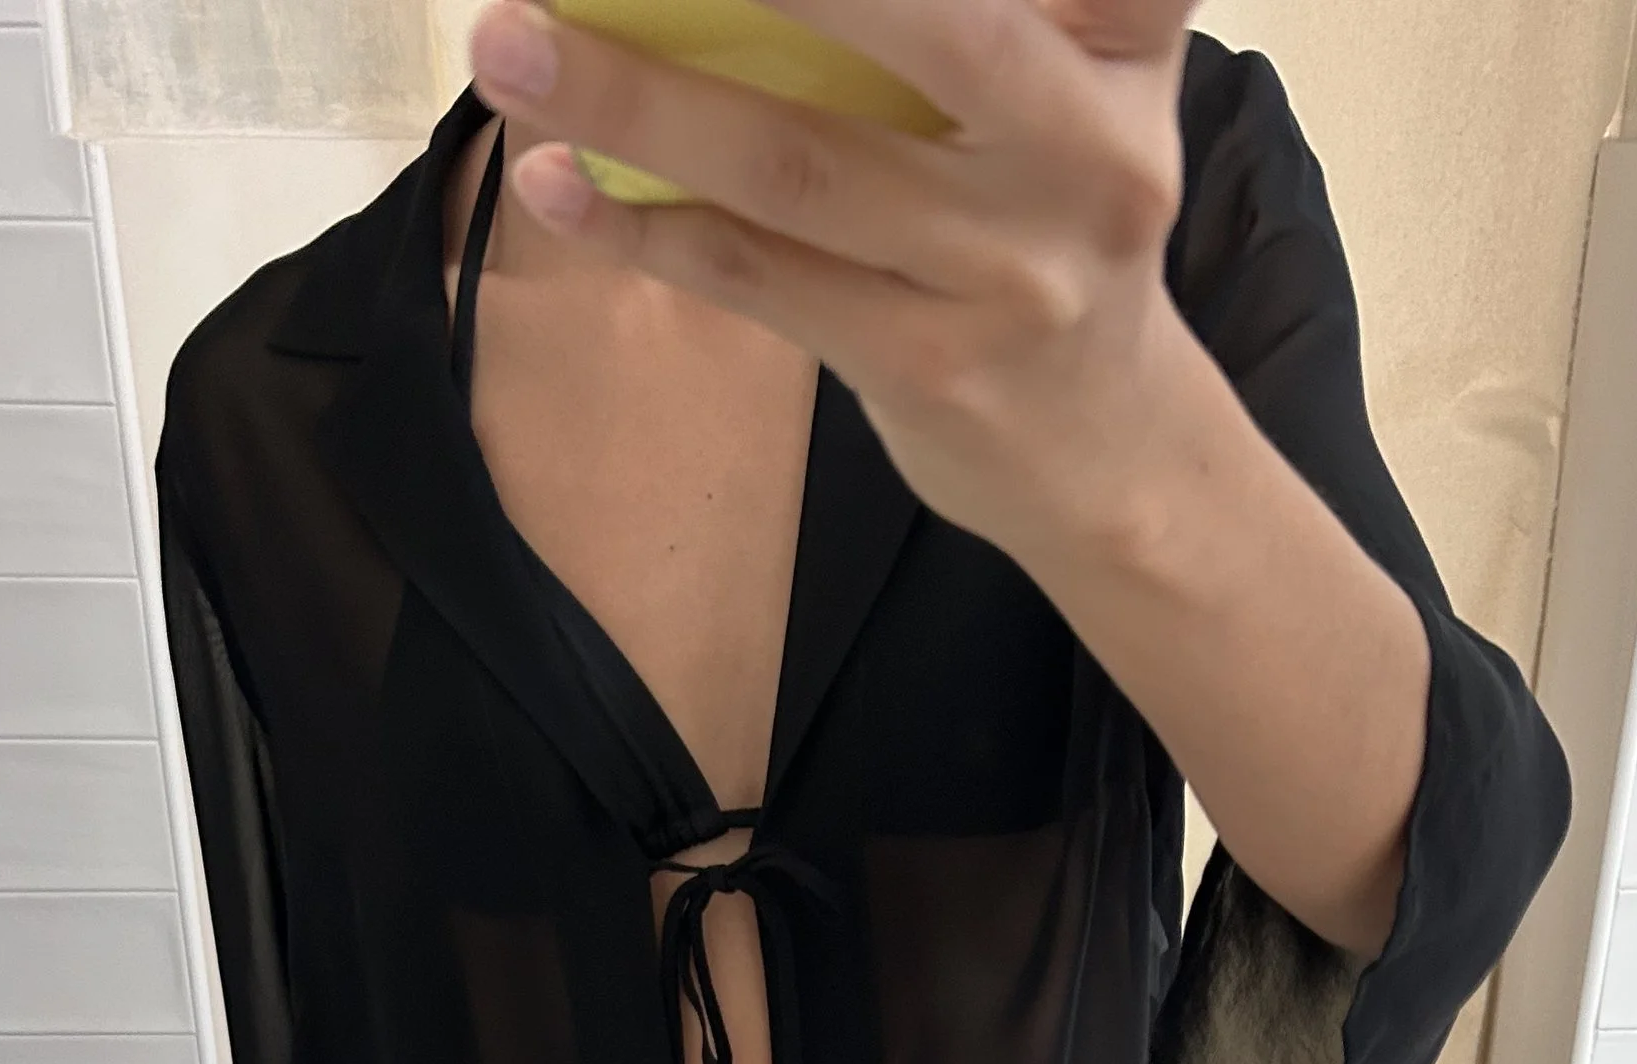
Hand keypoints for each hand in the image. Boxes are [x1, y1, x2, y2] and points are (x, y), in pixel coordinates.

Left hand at [464, 0, 1200, 562]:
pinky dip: (651, 226)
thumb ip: (980, 13)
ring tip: (512, 45)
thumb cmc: (1045, 220)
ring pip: (804, 167)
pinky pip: (765, 280)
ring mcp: (1012, 275)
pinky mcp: (931, 368)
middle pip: (937, 26)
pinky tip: (559, 183)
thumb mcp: (1065, 86)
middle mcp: (1092, 153)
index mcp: (1125, 46)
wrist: (1103, 447)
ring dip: (637, 99)